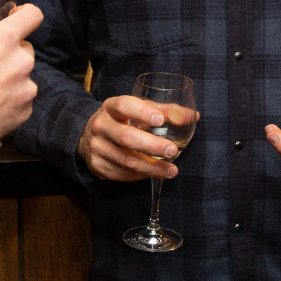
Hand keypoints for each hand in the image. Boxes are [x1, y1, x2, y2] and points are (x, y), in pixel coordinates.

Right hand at [0, 5, 41, 149]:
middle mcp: (21, 62)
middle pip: (24, 48)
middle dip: (9, 53)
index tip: (16, 18)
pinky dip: (10, 101)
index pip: (33, 15)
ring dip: (10, 78)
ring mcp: (26, 88)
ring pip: (24, 75)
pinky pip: (22, 100)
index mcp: (3, 40)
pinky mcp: (26, 110)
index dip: (25, 14)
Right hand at [77, 95, 198, 182]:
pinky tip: (154, 174)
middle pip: (126, 137)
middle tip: (172, 150)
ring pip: (126, 161)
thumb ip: (165, 111)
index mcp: (111, 107)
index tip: (160, 120)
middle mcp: (101, 126)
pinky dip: (141, 175)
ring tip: (172, 170)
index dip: (142, 112)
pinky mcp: (97, 166)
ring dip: (152, 168)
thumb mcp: (136, 110)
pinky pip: (122, 174)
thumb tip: (193, 116)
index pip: (124, 106)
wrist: (87, 137)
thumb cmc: (121, 120)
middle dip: (152, 146)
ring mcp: (97, 148)